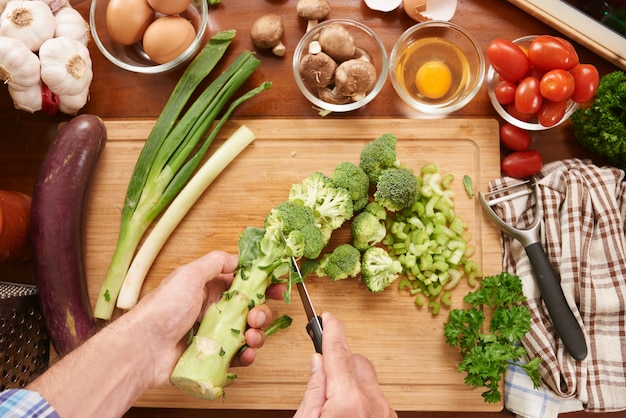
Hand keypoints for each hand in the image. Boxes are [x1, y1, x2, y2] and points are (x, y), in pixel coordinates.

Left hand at [125, 251, 281, 386]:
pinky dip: (247, 354)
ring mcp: (212, 333)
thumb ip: (215, 262)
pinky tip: (246, 352)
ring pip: (246, 331)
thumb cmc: (163, 309)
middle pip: (248, 307)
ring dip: (256, 332)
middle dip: (260, 310)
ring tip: (251, 334)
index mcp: (206, 288)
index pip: (241, 282)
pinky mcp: (211, 355)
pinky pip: (236, 354)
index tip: (276, 285)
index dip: (260, 283)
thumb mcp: (189, 274)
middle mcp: (211, 309)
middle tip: (257, 314)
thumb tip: (237, 258)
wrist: (143, 348)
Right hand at [294, 312, 396, 417]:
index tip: (327, 317)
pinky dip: (361, 399)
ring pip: (367, 379)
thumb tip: (318, 362)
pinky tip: (349, 413)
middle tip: (322, 384)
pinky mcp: (389, 417)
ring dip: (351, 384)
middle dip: (339, 365)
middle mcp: (373, 403)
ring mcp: (384, 412)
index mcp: (349, 400)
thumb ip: (313, 391)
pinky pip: (374, 395)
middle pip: (356, 362)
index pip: (338, 353)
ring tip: (335, 407)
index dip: (331, 331)